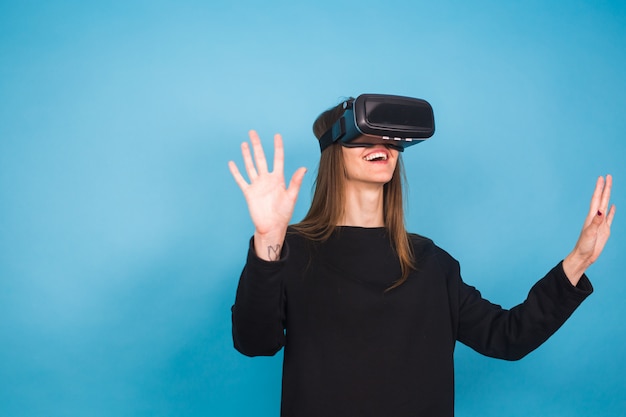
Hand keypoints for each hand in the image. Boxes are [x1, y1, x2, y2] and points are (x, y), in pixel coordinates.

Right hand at [228, 130, 306, 259]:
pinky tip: (232, 163)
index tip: (277, 135)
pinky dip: (236, 172)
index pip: (278, 158)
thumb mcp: (291, 197)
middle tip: (253, 132)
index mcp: (278, 179)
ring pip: (250, 166)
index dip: (277, 147)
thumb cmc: (284, 214)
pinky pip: (241, 180)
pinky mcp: (249, 192)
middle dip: (257, 145)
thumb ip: (295, 182)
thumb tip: (303, 168)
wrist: (272, 227)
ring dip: (246, 155)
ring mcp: (257, 185)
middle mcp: (267, 179)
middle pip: (261, 158)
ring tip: (244, 143)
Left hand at [563, 175, 615, 283]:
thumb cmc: (584, 246)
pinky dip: (611, 211)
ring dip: (607, 196)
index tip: (602, 177)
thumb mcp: (590, 233)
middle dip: (605, 188)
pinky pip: (609, 217)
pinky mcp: (605, 230)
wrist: (584, 256)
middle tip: (608, 176)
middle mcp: (596, 218)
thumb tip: (601, 210)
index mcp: (591, 217)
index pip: (596, 199)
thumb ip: (596, 222)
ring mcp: (601, 223)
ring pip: (605, 206)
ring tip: (609, 187)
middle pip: (602, 199)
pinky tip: (612, 206)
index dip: (599, 188)